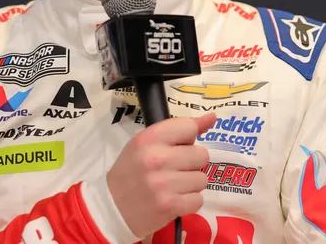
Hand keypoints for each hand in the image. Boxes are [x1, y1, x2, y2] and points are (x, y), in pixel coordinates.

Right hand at [106, 113, 216, 237]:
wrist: (112, 208)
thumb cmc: (132, 171)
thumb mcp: (147, 144)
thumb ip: (179, 129)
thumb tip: (212, 118)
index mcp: (148, 138)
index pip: (189, 127)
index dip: (188, 138)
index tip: (178, 146)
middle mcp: (156, 158)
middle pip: (201, 155)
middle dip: (192, 163)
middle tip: (174, 169)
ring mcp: (163, 184)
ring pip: (202, 179)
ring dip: (191, 184)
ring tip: (173, 186)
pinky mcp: (170, 206)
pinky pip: (198, 200)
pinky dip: (189, 201)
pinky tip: (174, 199)